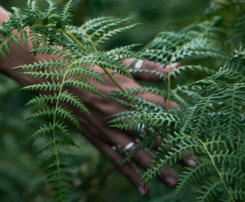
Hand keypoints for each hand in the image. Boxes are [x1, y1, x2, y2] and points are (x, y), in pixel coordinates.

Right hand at [64, 59, 194, 195]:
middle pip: (152, 136)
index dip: (174, 114)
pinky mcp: (98, 140)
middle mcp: (120, 114)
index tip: (186, 122)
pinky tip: (144, 189)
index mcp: (128, 93)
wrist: (61, 80)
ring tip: (175, 181)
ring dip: (156, 168)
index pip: (159, 107)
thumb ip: (148, 68)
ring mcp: (108, 130)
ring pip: (136, 153)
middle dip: (173, 149)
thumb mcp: (120, 64)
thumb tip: (175, 67)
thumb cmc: (94, 70)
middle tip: (193, 162)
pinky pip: (116, 160)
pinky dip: (130, 176)